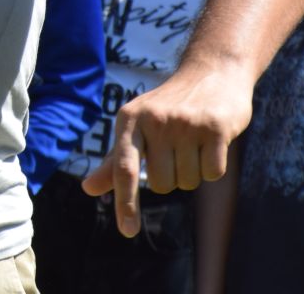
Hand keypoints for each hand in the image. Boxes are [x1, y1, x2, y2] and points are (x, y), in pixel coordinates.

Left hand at [81, 62, 250, 236]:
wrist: (211, 73)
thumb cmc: (168, 106)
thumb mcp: (137, 127)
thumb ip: (116, 161)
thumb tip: (88, 188)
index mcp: (128, 120)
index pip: (124, 169)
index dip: (125, 202)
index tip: (128, 231)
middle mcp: (154, 120)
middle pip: (161, 184)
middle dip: (171, 176)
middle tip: (177, 148)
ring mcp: (185, 123)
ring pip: (188, 181)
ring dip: (193, 170)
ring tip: (194, 141)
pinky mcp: (215, 127)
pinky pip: (213, 173)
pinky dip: (213, 166)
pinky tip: (213, 141)